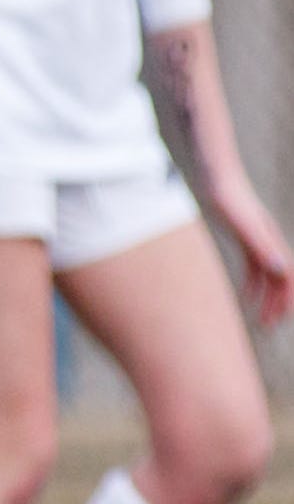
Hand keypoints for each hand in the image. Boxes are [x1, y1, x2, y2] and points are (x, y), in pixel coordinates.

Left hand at [206, 181, 293, 326]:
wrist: (217, 177)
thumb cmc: (228, 199)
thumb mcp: (243, 226)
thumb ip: (262, 247)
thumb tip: (281, 271)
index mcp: (272, 244)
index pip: (287, 278)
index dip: (286, 299)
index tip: (279, 319)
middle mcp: (270, 243)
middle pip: (280, 280)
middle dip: (277, 304)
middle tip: (266, 326)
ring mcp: (259, 241)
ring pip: (268, 276)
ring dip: (266, 297)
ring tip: (258, 318)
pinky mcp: (245, 238)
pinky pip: (254, 268)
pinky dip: (253, 284)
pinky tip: (244, 297)